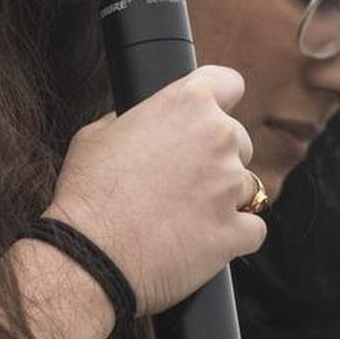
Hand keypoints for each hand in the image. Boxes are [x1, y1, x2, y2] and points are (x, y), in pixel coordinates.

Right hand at [49, 66, 264, 316]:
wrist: (92, 256)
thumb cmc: (87, 194)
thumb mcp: (96, 134)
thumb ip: (132, 119)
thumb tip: (143, 123)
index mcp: (185, 104)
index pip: (228, 82)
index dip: (219, 98)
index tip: (212, 113)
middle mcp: (217, 137)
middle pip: (239, 139)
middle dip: (216, 157)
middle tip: (181, 180)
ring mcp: (231, 186)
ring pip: (247, 185)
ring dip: (224, 197)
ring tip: (184, 215)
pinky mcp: (236, 231)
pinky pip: (252, 228)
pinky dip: (232, 235)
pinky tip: (200, 240)